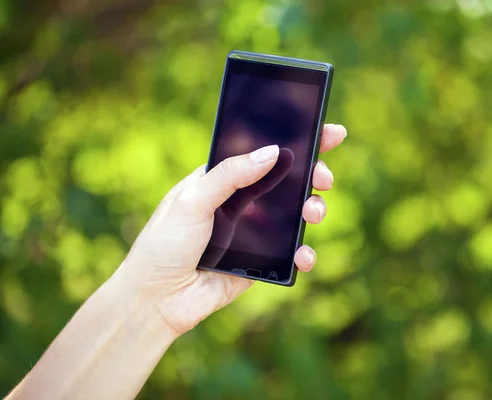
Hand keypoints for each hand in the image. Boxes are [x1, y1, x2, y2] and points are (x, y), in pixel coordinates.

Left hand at [115, 124, 346, 334]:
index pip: (263, 153)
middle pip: (288, 181)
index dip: (296, 141)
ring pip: (295, 215)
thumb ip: (231, 175)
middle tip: (323, 177)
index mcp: (222, 179)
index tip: (328, 133)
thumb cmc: (164, 244)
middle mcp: (240, 202)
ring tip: (312, 214)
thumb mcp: (193, 200)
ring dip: (313, 209)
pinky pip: (291, 254)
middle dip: (313, 175)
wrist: (155, 300)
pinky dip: (304, 253)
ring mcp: (253, 232)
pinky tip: (303, 256)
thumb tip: (273, 152)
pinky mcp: (260, 262)